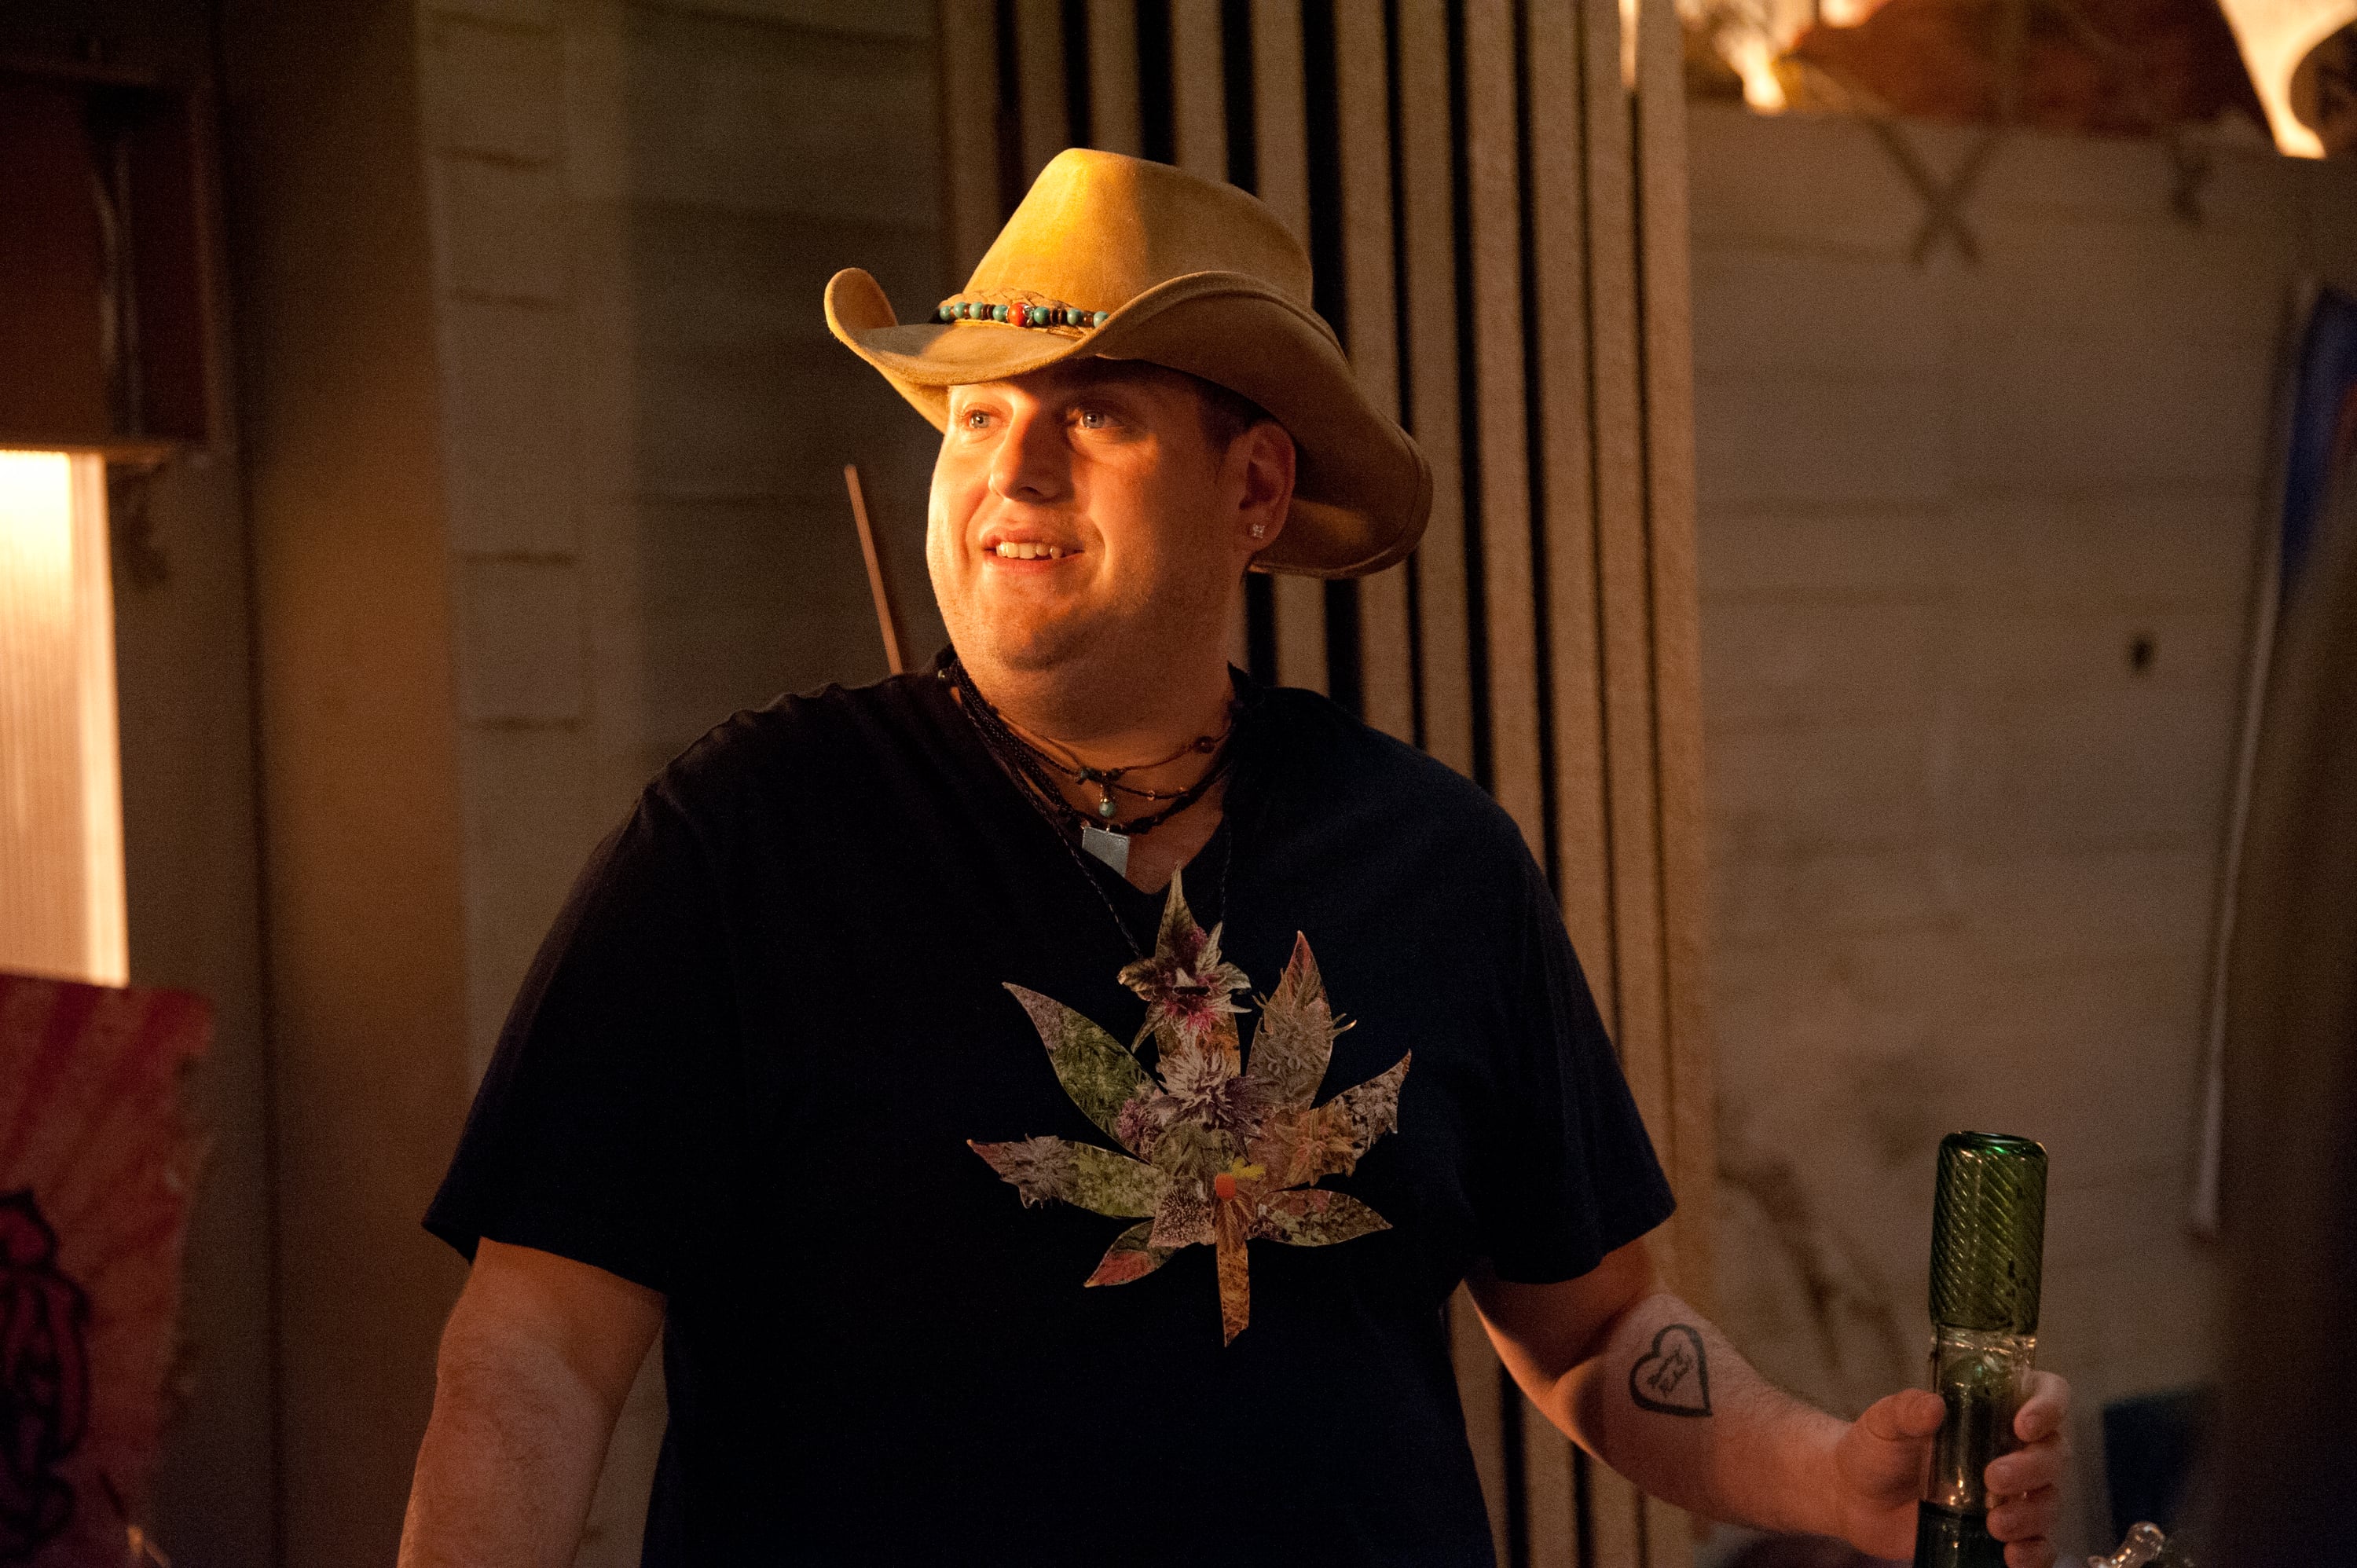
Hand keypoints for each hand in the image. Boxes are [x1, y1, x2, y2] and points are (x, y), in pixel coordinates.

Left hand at [1825, 1371, 2071, 1567]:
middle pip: (2052, 1453)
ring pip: (2048, 1500)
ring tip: (1994, 1525)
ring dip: (2030, 1514)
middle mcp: (2012, 1448)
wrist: (1856, 1497)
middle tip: (1993, 1478)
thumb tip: (1934, 1406)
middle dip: (2031, 1468)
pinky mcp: (2005, 1530)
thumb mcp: (1885, 1421)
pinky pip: (2039, 1544)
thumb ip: (1907, 1410)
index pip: (2045, 1393)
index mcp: (1992, 1408)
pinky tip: (2011, 1556)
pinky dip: (2035, 1552)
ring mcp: (2012, 1492)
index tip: (2024, 1426)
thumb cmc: (1876, 1448)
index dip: (2047, 1406)